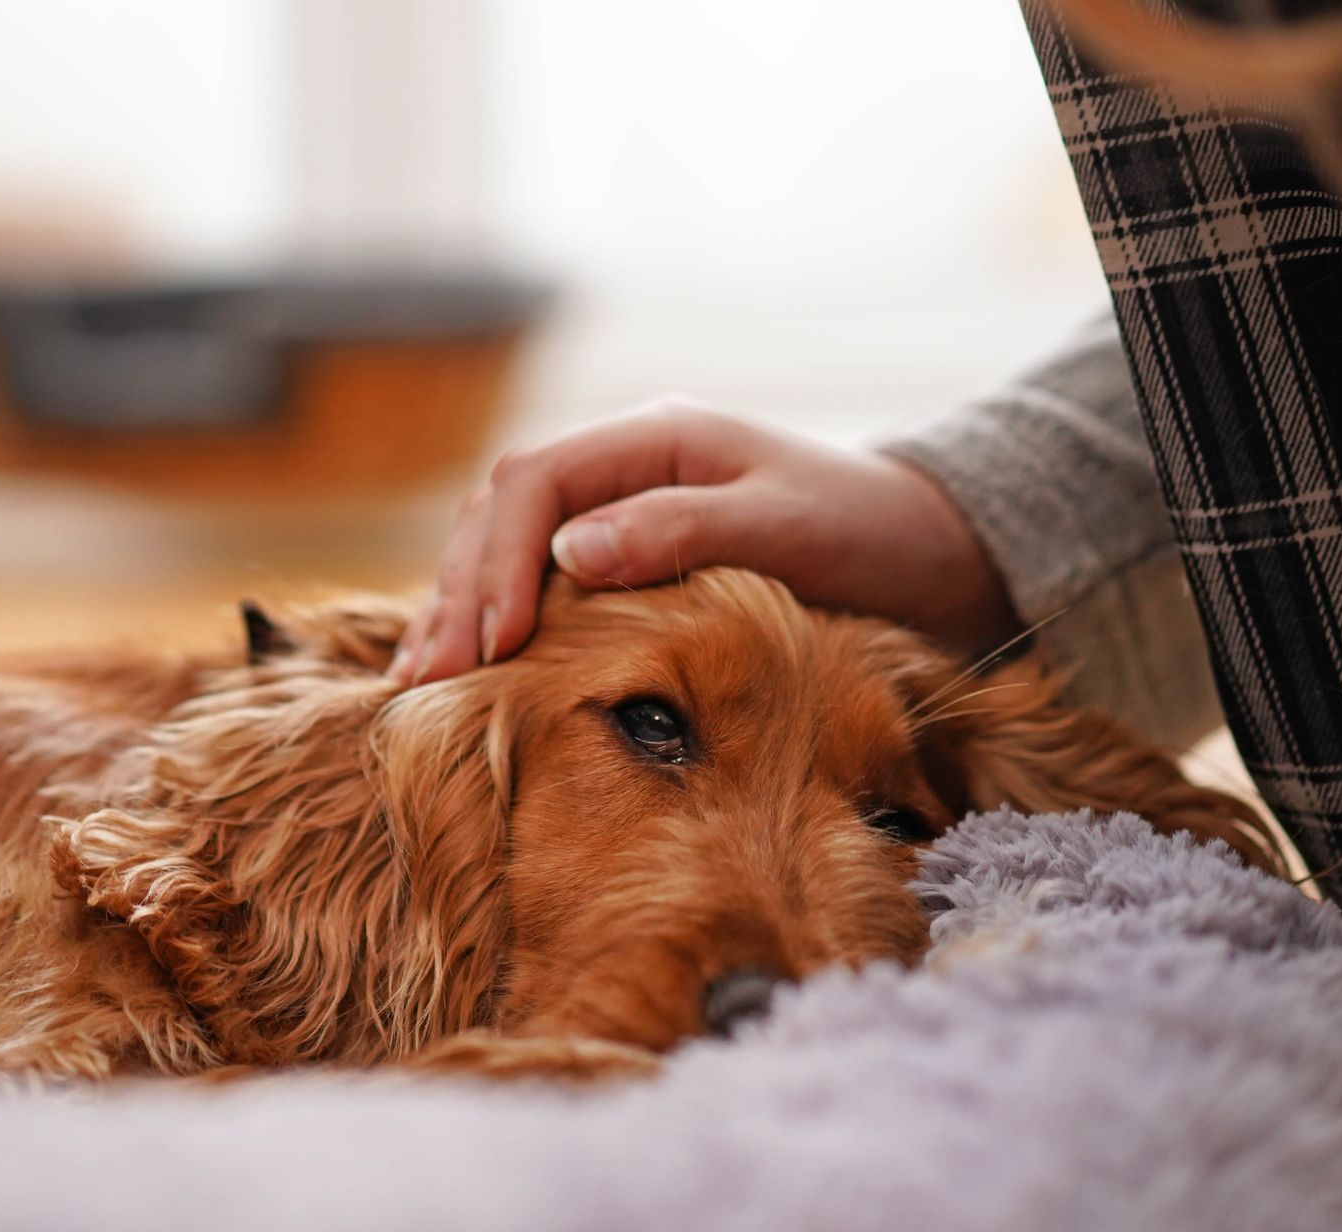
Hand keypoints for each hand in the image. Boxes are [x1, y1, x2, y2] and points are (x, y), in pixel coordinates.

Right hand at [387, 396, 1021, 684]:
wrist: (924, 549)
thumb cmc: (865, 531)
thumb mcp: (783, 528)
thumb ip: (679, 531)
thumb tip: (568, 554)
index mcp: (655, 438)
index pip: (534, 481)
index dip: (498, 561)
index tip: (493, 645)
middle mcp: (624, 467)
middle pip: (500, 513)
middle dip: (458, 594)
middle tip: (424, 682)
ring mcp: (621, 510)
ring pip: (504, 545)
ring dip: (459, 609)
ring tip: (417, 683)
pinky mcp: (628, 558)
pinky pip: (538, 581)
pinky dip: (495, 621)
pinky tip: (466, 669)